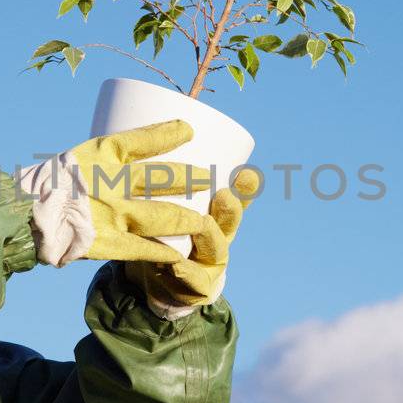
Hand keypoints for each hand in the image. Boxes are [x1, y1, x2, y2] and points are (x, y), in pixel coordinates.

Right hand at [22, 119, 216, 265]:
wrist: (22, 219)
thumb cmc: (49, 185)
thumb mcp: (81, 158)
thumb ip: (112, 156)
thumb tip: (149, 149)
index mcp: (100, 156)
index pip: (140, 140)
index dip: (166, 134)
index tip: (188, 130)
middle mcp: (111, 183)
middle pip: (161, 179)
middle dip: (189, 178)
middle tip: (208, 179)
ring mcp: (112, 214)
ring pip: (162, 216)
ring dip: (186, 219)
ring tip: (203, 221)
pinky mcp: (108, 243)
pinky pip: (144, 248)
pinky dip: (164, 250)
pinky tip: (179, 253)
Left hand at [127, 168, 258, 316]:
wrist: (157, 280)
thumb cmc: (164, 232)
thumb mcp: (165, 200)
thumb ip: (165, 171)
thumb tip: (169, 115)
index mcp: (217, 214)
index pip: (238, 196)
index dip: (246, 188)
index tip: (246, 173)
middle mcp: (219, 236)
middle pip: (231, 222)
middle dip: (231, 208)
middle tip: (224, 194)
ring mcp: (209, 263)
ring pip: (215, 249)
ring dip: (211, 237)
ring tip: (202, 225)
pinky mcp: (192, 287)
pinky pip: (190, 281)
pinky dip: (184, 273)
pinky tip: (175, 266)